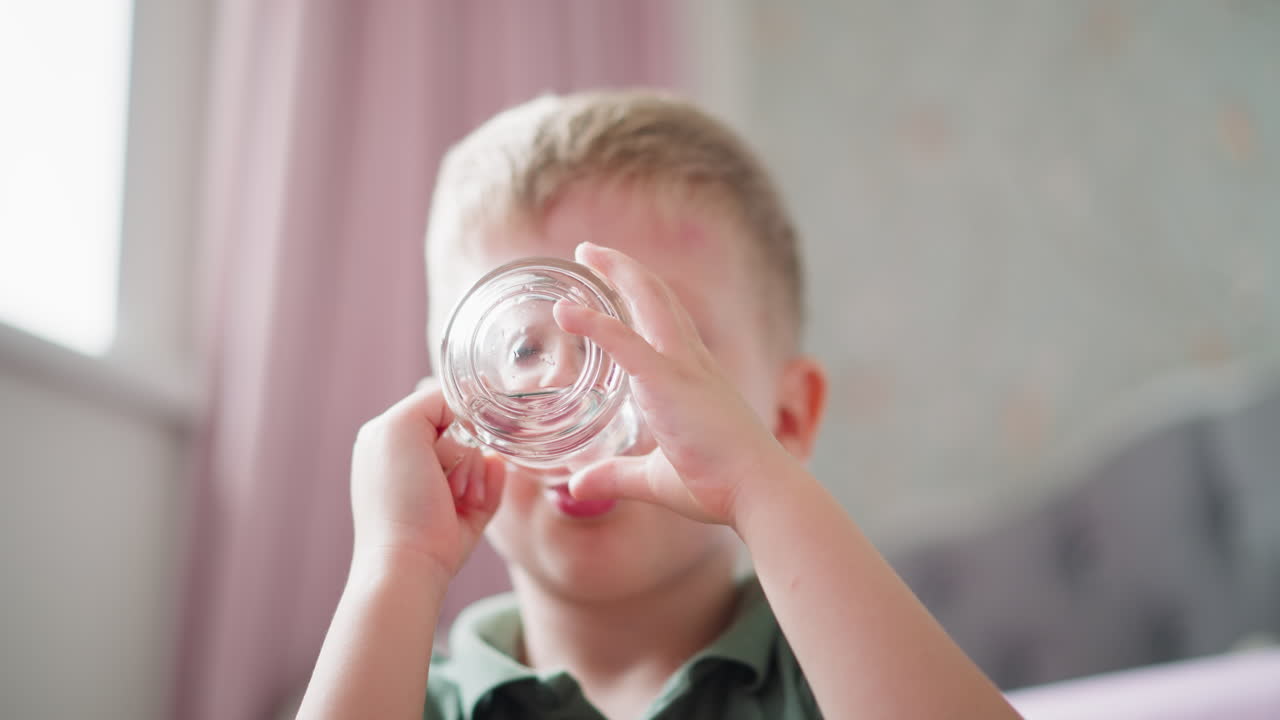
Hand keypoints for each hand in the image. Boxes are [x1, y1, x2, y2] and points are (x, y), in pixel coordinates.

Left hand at [349, 379, 504, 577]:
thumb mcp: (399, 428)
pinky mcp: (468, 508)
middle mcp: (415, 458)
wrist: (409, 561)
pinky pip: (496, 479)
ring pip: (483, 454)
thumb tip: (465, 404)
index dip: (453, 414)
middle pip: (465, 430)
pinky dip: (489, 488)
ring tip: (454, 499)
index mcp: (391, 437)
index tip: (455, 430)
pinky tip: (471, 504)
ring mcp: (443, 484)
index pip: (438, 404)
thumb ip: (431, 400)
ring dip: (474, 474)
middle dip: (462, 450)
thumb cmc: (397, 496)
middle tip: (444, 476)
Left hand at [552, 242, 792, 527]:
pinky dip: (592, 322)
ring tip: (584, 250)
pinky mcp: (667, 382)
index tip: (615, 281)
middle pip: (657, 296)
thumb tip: (578, 487)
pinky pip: (622, 341)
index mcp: (694, 378)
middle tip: (591, 251)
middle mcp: (691, 362)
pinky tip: (565, 311)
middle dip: (624, 269)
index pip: (667, 322)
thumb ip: (615, 476)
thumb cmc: (721, 486)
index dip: (641, 296)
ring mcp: (681, 367)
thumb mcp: (656, 480)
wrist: (759, 490)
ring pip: (646, 301)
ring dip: (615, 271)